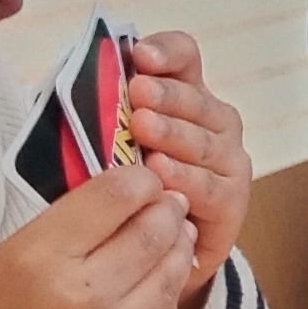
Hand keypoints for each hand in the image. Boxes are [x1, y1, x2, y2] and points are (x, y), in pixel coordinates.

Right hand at [0, 162, 200, 308]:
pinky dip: (164, 295)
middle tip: (168, 200)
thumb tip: (111, 206)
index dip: (137, 178)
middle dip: (165, 209)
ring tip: (175, 235)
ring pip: (169, 275)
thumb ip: (53, 237)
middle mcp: (81, 297)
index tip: (141, 175)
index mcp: (34, 260)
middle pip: (153, 230)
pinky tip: (158, 283)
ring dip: (175, 249)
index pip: (115, 195)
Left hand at [122, 28, 246, 308]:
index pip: (185, 58)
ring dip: (176, 134)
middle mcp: (216, 124)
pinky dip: (187, 180)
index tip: (139, 55)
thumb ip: (105, 114)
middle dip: (167, 95)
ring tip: (145, 130)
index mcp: (186, 96)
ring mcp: (229, 163)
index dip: (166, 52)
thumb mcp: (110, 145)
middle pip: (198, 99)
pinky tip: (162, 174)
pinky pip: (212, 188)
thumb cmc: (126, 190)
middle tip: (138, 94)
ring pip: (207, 142)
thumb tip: (75, 87)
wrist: (151, 256)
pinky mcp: (232, 205)